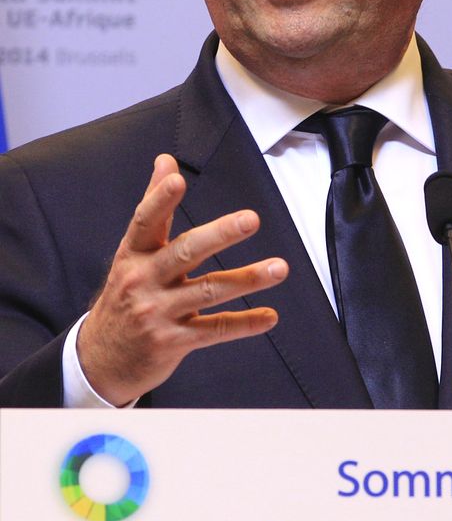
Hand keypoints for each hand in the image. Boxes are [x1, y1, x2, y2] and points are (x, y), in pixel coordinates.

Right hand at [77, 153, 287, 405]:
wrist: (101, 359)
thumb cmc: (126, 294)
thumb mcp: (132, 252)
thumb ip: (155, 206)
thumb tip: (166, 161)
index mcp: (133, 254)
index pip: (145, 222)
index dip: (160, 200)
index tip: (177, 180)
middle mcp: (143, 281)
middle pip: (185, 252)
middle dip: (220, 234)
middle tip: (251, 219)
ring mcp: (157, 313)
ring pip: (209, 291)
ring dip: (247, 279)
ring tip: (280, 268)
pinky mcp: (173, 342)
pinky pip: (214, 330)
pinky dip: (244, 323)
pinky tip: (270, 316)